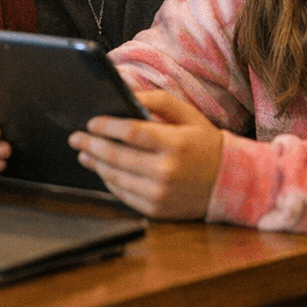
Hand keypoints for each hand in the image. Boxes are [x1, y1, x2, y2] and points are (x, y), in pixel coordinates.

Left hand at [67, 89, 222, 218]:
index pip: (131, 133)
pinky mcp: (156, 210)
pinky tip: (103, 170)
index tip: (91, 122)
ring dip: (96, 164)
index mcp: (175, 144)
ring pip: (116, 177)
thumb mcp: (189, 114)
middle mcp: (166, 171)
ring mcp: (160, 194)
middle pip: (117, 156)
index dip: (107, 126)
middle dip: (91, 145)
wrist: (230, 183)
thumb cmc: (205, 143)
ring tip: (84, 153)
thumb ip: (158, 101)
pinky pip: (124, 195)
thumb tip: (127, 95)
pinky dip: (109, 181)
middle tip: (75, 138)